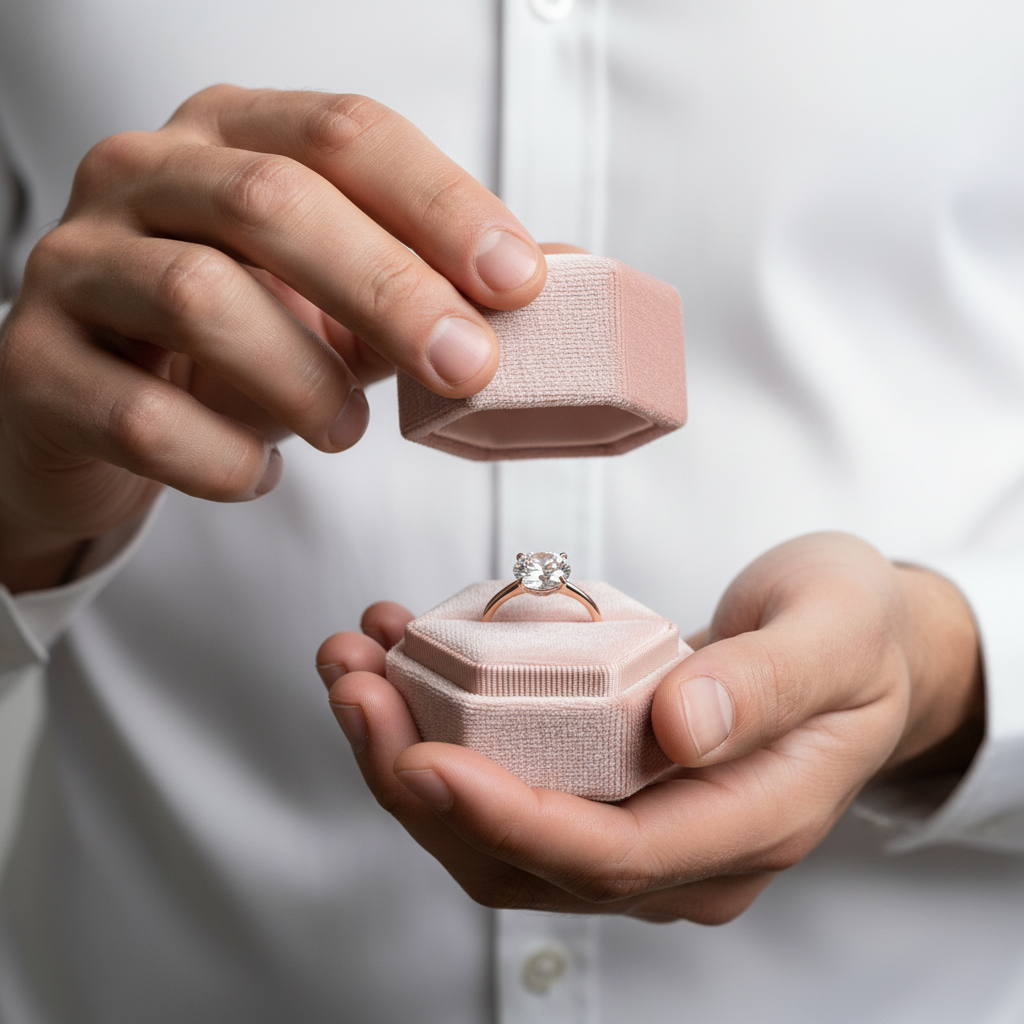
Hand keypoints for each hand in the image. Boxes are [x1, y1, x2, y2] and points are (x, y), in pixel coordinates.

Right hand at [0, 86, 545, 591]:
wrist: (93, 406)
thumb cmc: (228, 344)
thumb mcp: (333, 300)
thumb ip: (427, 283)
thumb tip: (558, 278)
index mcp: (229, 136)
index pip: (344, 134)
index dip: (440, 204)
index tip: (518, 280)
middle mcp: (143, 176)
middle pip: (272, 203)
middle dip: (390, 289)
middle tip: (467, 369)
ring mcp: (76, 264)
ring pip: (200, 298)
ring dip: (304, 379)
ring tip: (347, 433)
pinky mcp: (34, 366)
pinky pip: (138, 414)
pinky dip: (223, 458)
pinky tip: (260, 471)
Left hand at [317, 533, 982, 922]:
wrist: (862, 648)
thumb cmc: (857, 638)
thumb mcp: (835, 634)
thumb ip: (768, 683)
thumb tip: (679, 728)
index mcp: (749, 824)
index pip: (608, 857)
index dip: (505, 817)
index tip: (421, 755)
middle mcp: (683, 851)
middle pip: (524, 857)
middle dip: (419, 780)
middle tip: (356, 684)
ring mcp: (640, 828)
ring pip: (495, 830)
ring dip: (407, 755)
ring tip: (354, 664)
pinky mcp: (607, 790)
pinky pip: (507, 780)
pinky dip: (440, 728)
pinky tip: (404, 658)